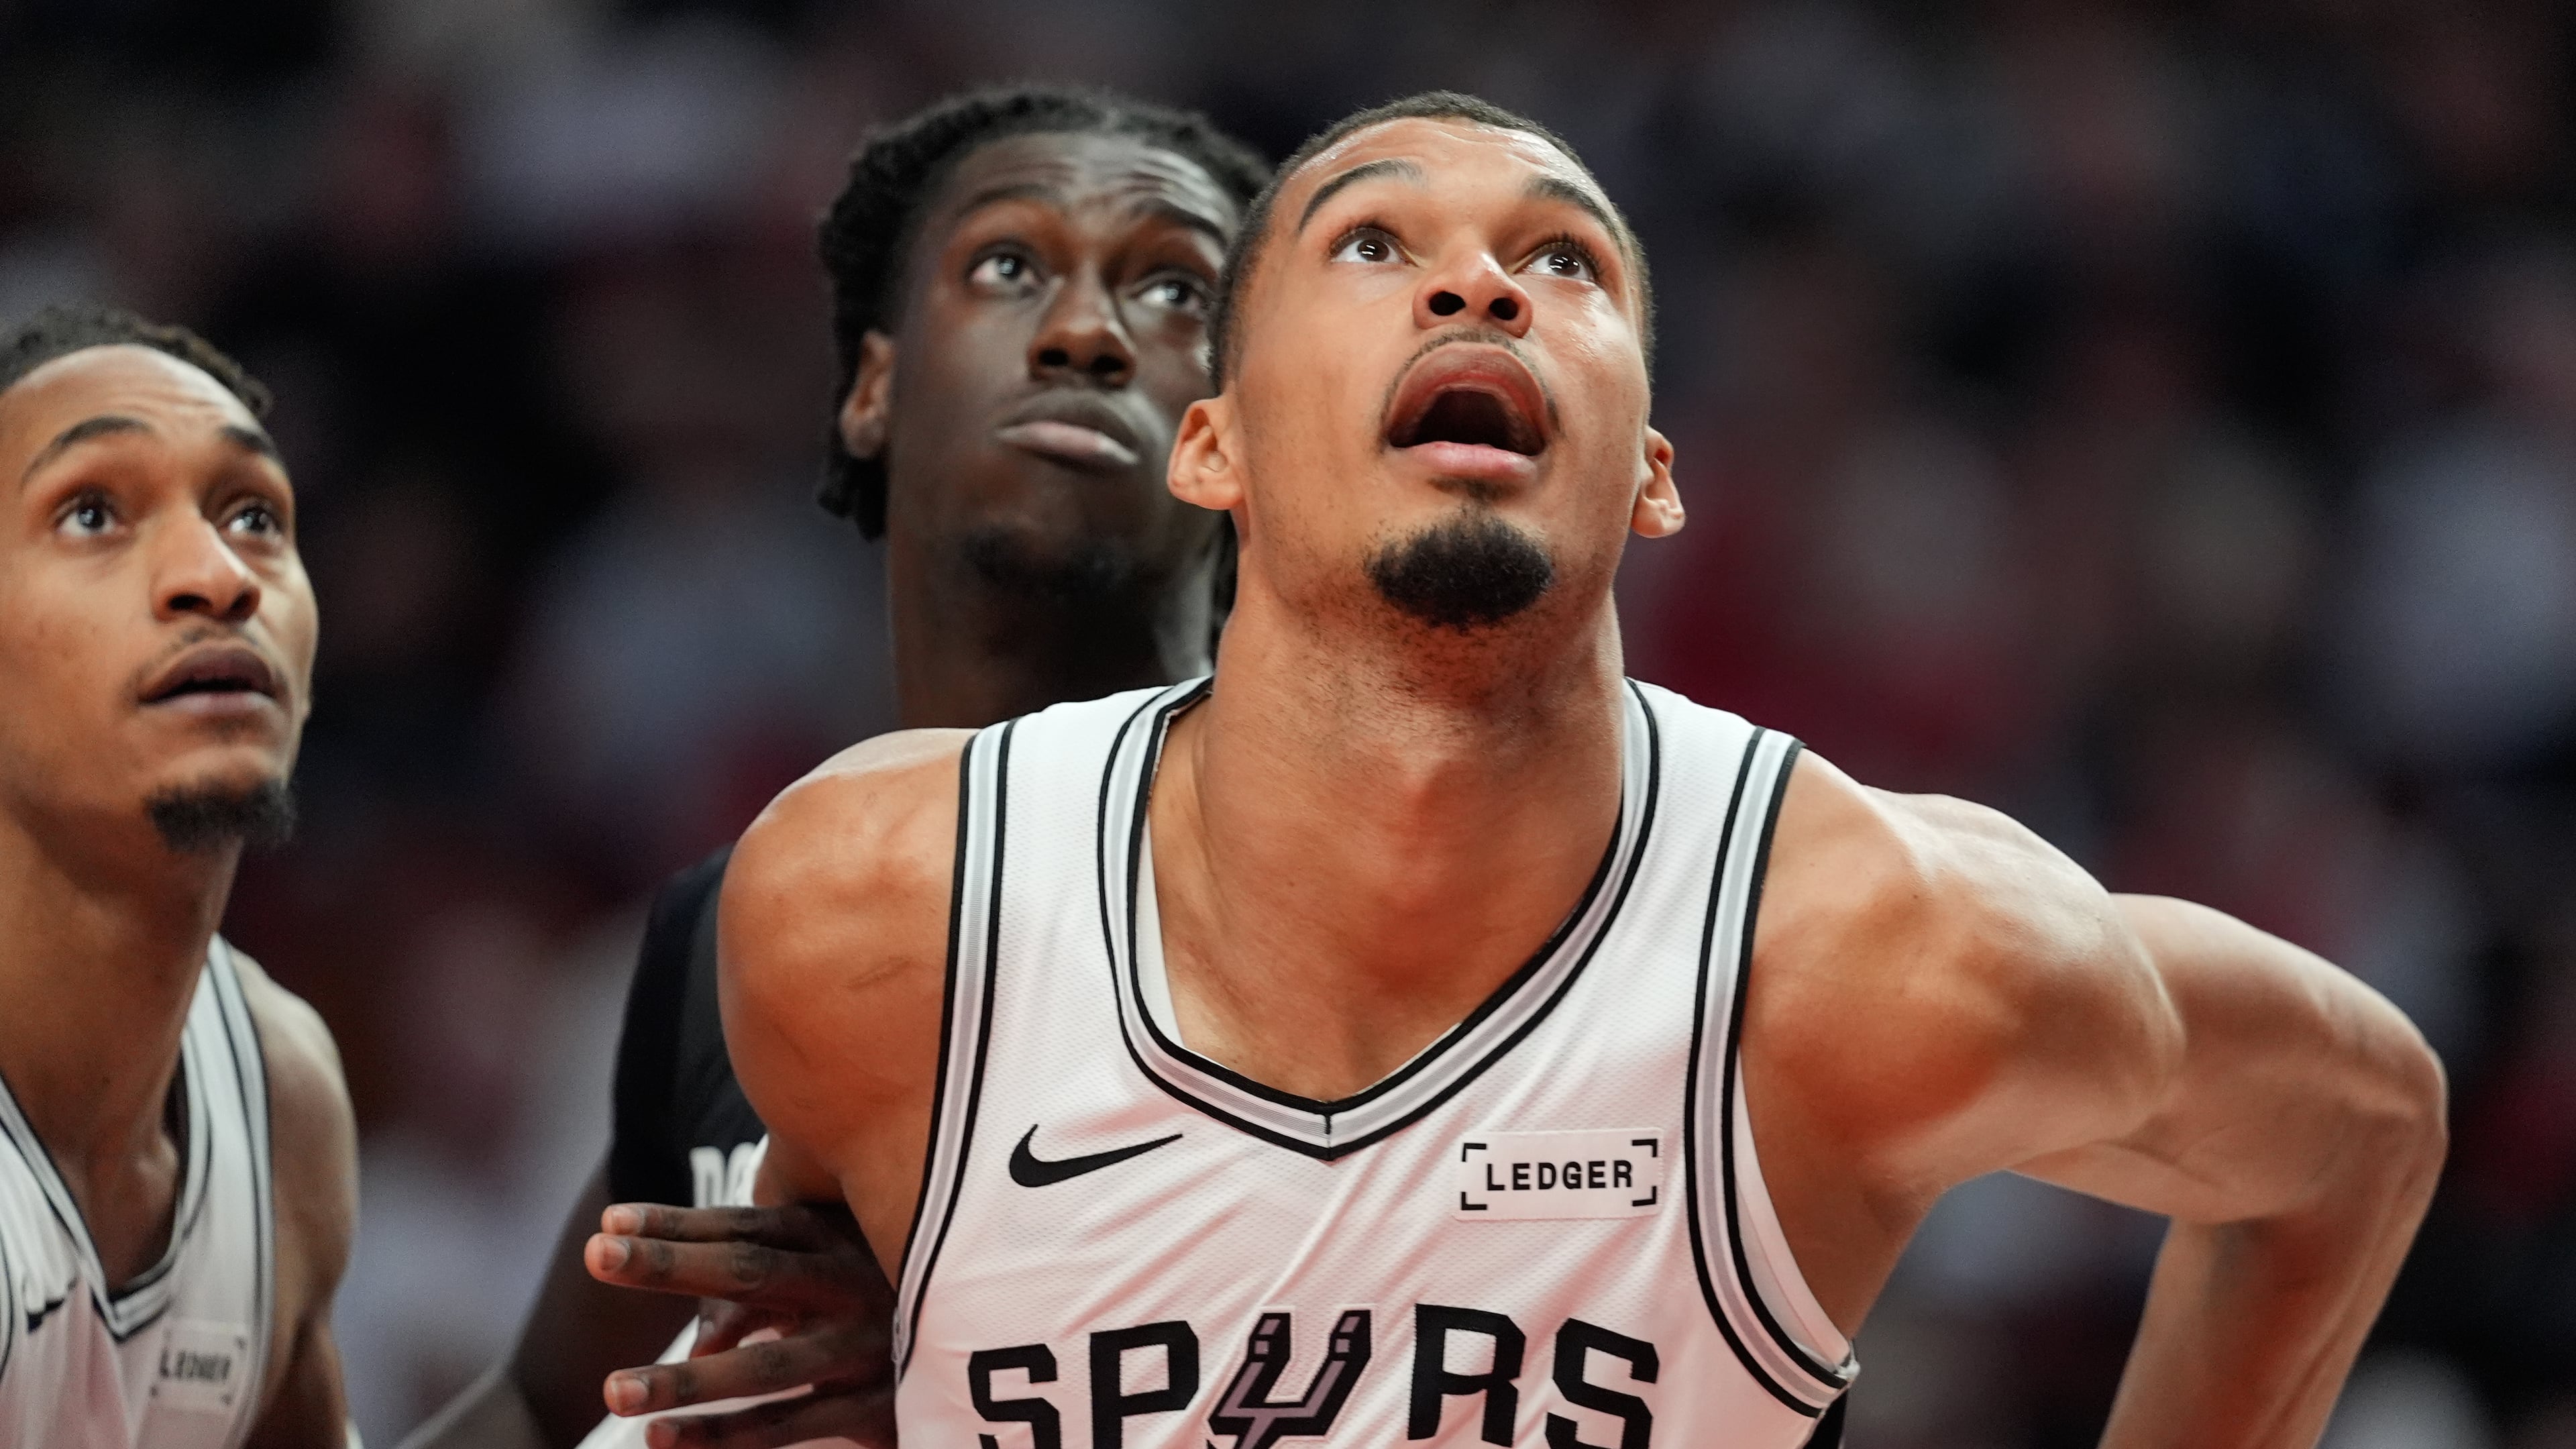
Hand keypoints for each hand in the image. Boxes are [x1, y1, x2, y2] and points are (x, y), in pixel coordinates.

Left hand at [585, 1201, 894, 1447]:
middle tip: (596, 1255)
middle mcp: (852, 1284)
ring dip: (684, 1381)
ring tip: (613, 1391)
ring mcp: (866, 1347)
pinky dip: (721, 1435)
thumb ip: (763, 1300)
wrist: (988, 1358)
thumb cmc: (885, 1306)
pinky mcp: (878, 1406)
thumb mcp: (831, 1282)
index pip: (745, 1225)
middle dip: (671, 1265)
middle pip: (751, 1271)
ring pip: (763, 1364)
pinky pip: (788, 1425)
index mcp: (838, 1240)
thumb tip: (698, 1340)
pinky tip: (662, 1439)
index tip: (610, 1223)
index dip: (678, 1225)